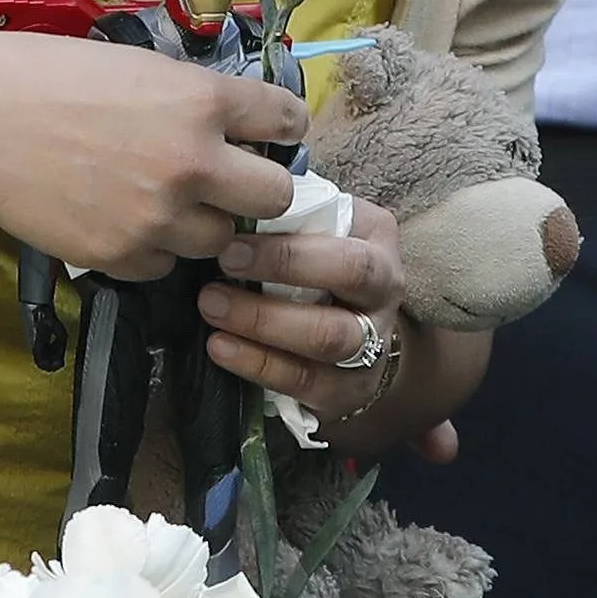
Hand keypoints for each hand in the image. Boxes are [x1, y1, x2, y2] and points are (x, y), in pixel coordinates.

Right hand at [0, 37, 302, 278]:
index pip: (287, 120)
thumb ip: (197, 100)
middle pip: (275, 197)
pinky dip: (153, 249)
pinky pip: (164, 266)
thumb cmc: (52, 75)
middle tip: (231, 183)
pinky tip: (122, 219)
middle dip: (258, 189)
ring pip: (220, 240)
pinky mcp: (122, 256)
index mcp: (202, 101)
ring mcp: (159, 217)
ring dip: (201, 223)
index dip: (282, 127)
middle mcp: (194, 163)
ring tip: (161, 200)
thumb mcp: (142, 67)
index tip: (271, 134)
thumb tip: (239, 129)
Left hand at [200, 198, 412, 419]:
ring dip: (262, 328)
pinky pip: (304, 382)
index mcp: (377, 244)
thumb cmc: (322, 257)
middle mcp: (384, 294)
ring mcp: (371, 346)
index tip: (229, 249)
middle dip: (273, 292)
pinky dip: (258, 366)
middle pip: (341, 296)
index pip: (344, 252)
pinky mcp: (348, 389)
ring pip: (325, 342)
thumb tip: (228, 208)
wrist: (359, 319)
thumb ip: (287, 216)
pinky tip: (221, 349)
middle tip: (213, 288)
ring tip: (212, 313)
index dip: (287, 255)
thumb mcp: (319, 224)